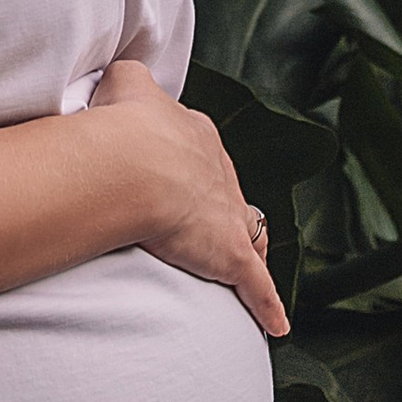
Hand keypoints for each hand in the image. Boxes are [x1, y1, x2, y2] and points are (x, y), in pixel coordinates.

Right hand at [90, 60, 286, 336]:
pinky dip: (268, 304)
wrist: (135, 161)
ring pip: (249, 232)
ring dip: (249, 246)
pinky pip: (257, 286)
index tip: (176, 170)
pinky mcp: (231, 256)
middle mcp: (220, 173)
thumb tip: (124, 78)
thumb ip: (130, 77)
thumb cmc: (125, 123)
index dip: (189, 162)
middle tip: (207, 220)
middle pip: (227, 190)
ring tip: (249, 261)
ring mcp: (230, 215)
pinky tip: (277, 324)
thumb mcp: (125, 81)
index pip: (200, 150)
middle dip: (220, 204)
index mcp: (196, 136)